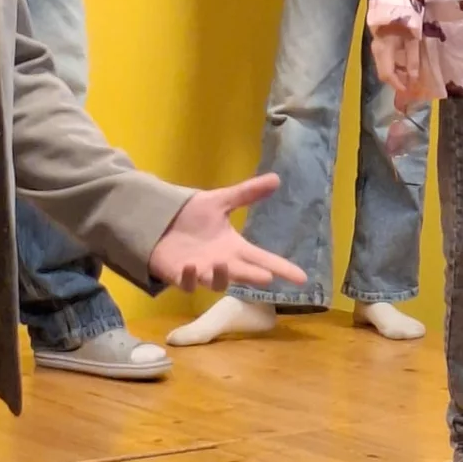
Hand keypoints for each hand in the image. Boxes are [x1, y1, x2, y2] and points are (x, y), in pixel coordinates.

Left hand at [148, 174, 308, 293]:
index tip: (302, 277)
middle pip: (243, 274)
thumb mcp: (220, 201)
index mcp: (234, 247)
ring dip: (221, 276)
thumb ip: (246, 193)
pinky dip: (190, 277)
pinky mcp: (179, 275)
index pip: (263, 259)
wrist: (160, 221)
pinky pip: (187, 282)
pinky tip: (191, 266)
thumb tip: (276, 178)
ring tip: (223, 263)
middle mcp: (221, 263)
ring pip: (217, 283)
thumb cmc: (192, 216)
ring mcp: (201, 272)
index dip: (282, 268)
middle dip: (254, 276)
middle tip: (266, 277)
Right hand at [370, 23, 421, 108]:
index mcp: (384, 50)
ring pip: (383, 68)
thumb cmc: (405, 20)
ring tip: (408, 77)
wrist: (393, 3)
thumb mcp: (412, 40)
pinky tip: (403, 66)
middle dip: (396, 82)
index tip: (408, 90)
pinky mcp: (378, 45)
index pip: (387, 74)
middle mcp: (377, 51)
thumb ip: (412, 60)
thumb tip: (414, 78)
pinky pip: (383, 61)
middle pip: (383, 73)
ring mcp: (375, 48)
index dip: (397, 84)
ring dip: (395, 75)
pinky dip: (393, 67)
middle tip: (409, 86)